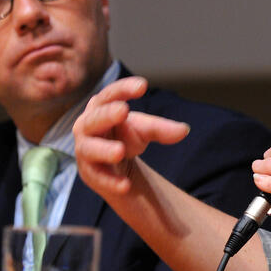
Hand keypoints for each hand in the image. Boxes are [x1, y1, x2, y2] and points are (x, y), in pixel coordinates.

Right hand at [73, 76, 189, 197]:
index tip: (142, 85)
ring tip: (120, 151)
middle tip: (123, 110)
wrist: (114, 163)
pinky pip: (98, 176)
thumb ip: (161, 128)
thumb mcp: (145, 129)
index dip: (123, 88)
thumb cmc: (125, 136)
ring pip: (90, 148)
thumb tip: (184, 130)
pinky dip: (111, 181)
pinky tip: (126, 185)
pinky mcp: (89, 172)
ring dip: (104, 149)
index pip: (109, 94)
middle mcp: (87, 126)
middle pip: (95, 118)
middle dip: (107, 114)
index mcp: (101, 107)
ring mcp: (85, 150)